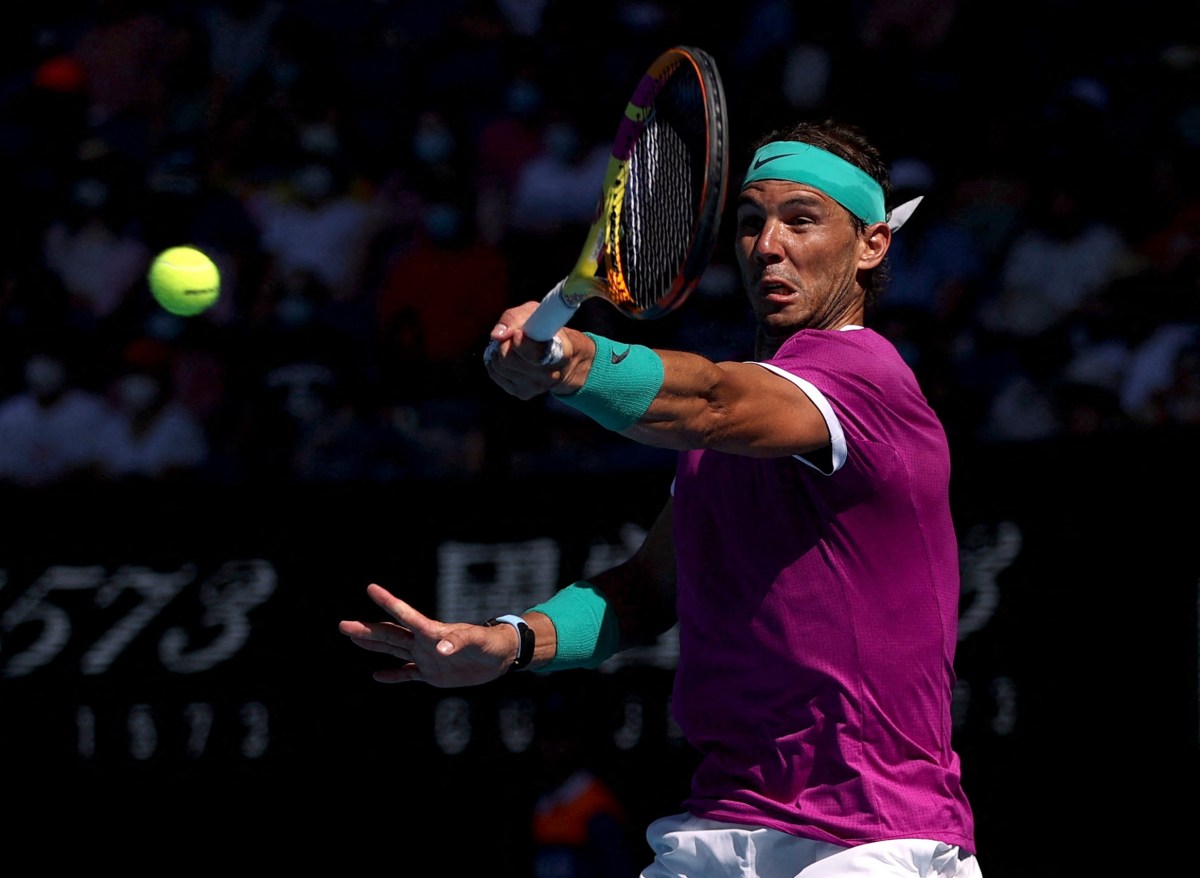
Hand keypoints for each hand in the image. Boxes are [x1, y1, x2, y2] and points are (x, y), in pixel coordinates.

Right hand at [338, 583, 514, 687]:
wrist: (501, 657)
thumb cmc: (491, 643)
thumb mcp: (477, 641)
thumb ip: (457, 643)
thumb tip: (438, 651)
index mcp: (432, 631)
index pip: (405, 615)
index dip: (388, 601)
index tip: (371, 588)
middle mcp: (424, 642)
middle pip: (390, 634)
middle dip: (367, 630)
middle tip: (343, 625)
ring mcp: (426, 657)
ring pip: (393, 650)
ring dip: (373, 645)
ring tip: (352, 637)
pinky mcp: (432, 674)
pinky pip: (407, 674)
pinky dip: (392, 675)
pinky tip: (377, 675)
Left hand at [483, 301, 574, 399]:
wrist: (557, 355)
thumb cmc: (544, 329)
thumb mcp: (534, 314)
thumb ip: (514, 319)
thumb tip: (497, 335)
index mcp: (561, 354)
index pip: (533, 355)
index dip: (520, 343)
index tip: (517, 334)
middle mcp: (551, 375)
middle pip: (508, 359)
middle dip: (504, 343)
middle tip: (512, 336)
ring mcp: (537, 387)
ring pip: (499, 367)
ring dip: (498, 352)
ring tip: (510, 345)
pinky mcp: (523, 394)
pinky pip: (496, 375)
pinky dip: (495, 363)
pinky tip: (507, 356)